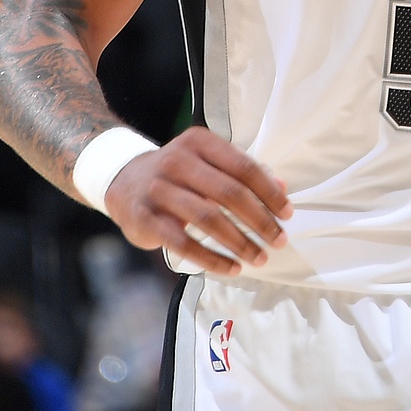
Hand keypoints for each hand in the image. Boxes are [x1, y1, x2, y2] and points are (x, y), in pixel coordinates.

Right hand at [107, 129, 291, 276]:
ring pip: (208, 218)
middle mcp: (178, 161)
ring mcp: (158, 189)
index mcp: (199, 142)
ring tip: (259, 257)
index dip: (269, 192)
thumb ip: (242, 172)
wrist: (123, 181)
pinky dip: (212, 258)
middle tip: (279, 240)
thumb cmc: (178, 173)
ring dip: (239, 242)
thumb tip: (281, 188)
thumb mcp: (208, 163)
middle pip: (229, 193)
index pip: (243, 166)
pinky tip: (231, 267)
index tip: (287, 214)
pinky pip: (184, 243)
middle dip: (259, 220)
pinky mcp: (145, 218)